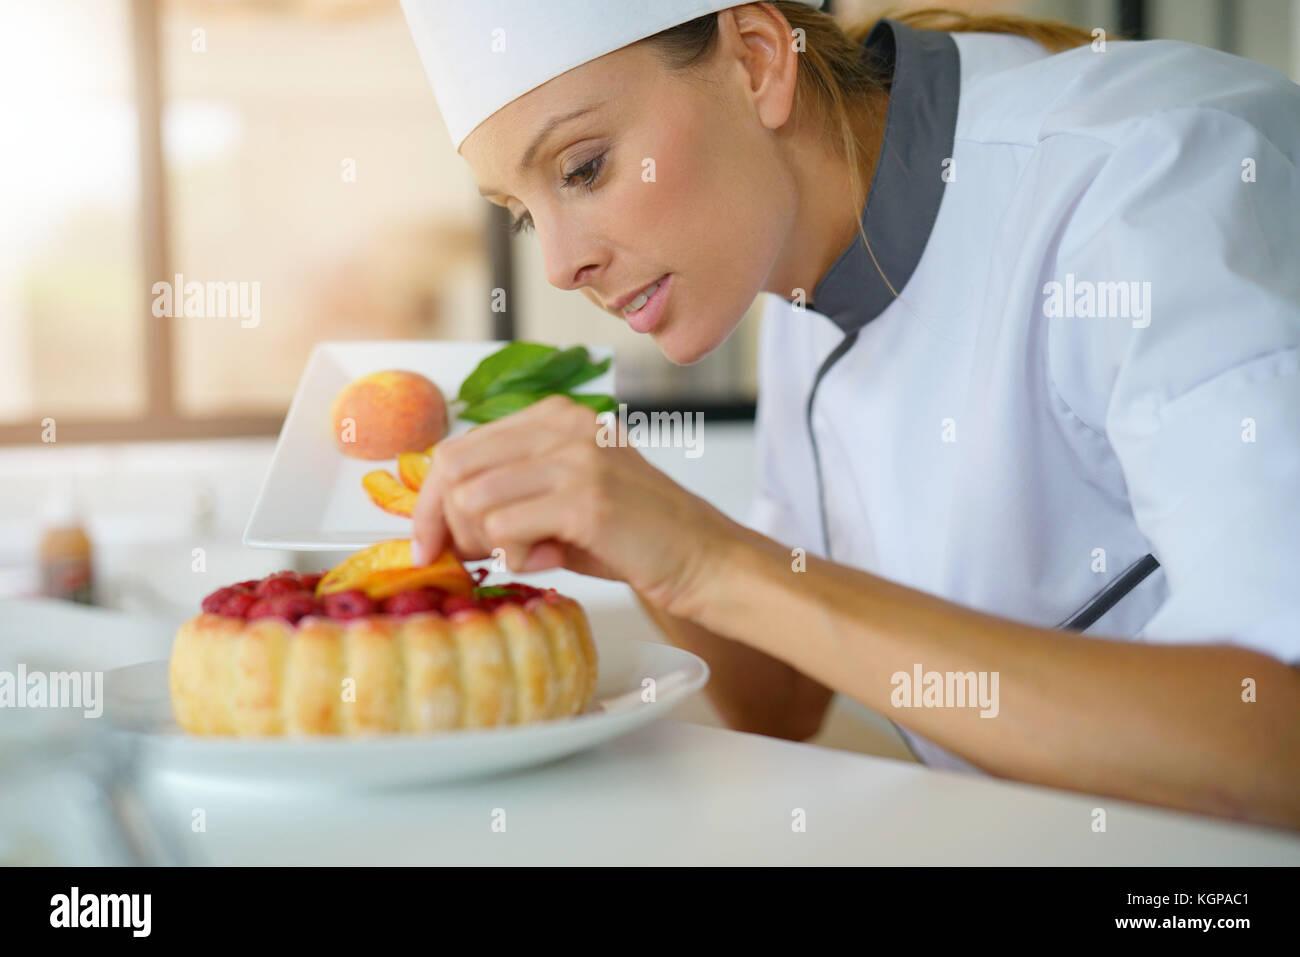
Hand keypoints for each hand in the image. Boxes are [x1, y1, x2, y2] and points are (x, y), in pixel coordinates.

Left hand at [410, 395, 738, 615]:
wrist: (703, 558)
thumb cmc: (632, 536)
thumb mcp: (562, 499)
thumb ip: (508, 492)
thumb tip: (435, 517)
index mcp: (554, 416)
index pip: (457, 448)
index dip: (428, 502)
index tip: (426, 545)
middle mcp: (563, 425)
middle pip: (453, 470)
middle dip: (447, 526)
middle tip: (473, 559)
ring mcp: (576, 458)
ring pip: (473, 501)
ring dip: (487, 545)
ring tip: (530, 555)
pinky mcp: (586, 498)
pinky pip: (505, 530)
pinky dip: (517, 558)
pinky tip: (553, 560)